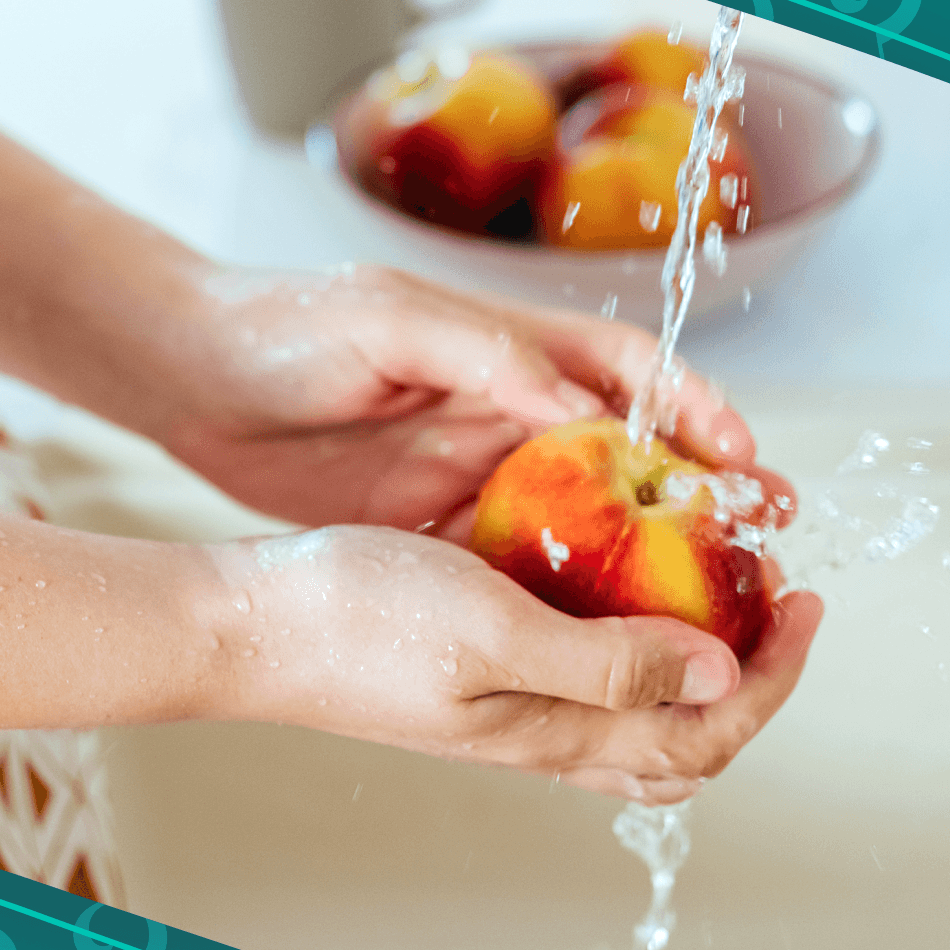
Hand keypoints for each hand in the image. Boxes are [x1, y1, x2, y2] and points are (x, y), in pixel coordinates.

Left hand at [161, 263, 788, 540]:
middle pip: (625, 450)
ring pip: (580, 515)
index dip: (693, 406)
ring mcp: (467, 470)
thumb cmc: (280, 327)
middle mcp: (501, 409)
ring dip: (643, 551)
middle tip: (762, 536)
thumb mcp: (381, 320)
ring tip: (707, 597)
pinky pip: (514, 561)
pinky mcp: (428, 522)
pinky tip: (602, 628)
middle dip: (697, 491)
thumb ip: (480, 352)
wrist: (187, 378)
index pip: (626, 371)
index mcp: (504, 348)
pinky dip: (563, 589)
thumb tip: (574, 400)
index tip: (742, 455)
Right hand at [205, 525, 823, 804]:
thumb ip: (610, 663)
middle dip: (752, 679)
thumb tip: (723, 678)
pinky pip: (583, 674)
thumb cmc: (356, 620)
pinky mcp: (475, 673)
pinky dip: (631, 636)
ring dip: (697, 659)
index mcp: (557, 729)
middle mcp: (542, 731)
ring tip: (715, 584)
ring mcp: (507, 706)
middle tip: (776, 597)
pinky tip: (614, 573)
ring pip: (635, 714)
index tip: (803, 595)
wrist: (248, 626)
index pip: (708, 733)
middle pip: (684, 743)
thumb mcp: (496, 629)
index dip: (776, 675)